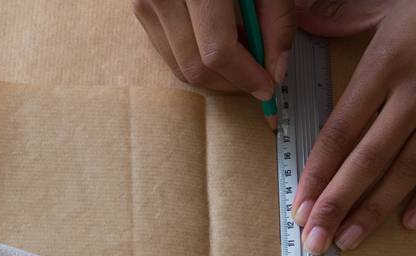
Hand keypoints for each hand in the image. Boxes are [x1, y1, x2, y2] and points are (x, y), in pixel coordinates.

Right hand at [133, 0, 294, 102]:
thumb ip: (276, 21)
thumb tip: (276, 70)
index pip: (216, 50)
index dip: (245, 75)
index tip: (268, 87)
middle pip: (194, 67)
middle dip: (230, 83)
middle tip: (257, 80)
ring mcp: (145, 3)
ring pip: (179, 67)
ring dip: (214, 76)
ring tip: (241, 61)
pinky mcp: (140, 8)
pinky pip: (168, 52)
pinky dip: (196, 58)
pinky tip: (219, 45)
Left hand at [293, 0, 415, 254]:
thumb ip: (342, 17)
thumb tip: (303, 22)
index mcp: (386, 64)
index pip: (340, 132)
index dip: (317, 174)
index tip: (300, 205)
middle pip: (368, 160)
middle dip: (337, 205)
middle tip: (316, 241)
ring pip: (408, 169)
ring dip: (376, 210)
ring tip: (350, 241)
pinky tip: (411, 221)